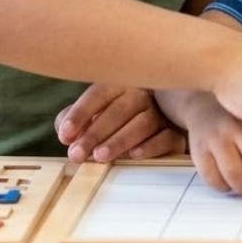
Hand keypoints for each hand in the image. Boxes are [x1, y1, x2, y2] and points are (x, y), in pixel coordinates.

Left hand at [55, 84, 185, 163]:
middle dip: (95, 132)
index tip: (64, 135)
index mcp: (121, 86)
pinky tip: (133, 155)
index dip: (80, 113)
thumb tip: (63, 131)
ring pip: (142, 122)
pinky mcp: (177, 132)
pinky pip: (166, 136)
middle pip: (118, 110)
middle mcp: (142, 95)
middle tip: (77, 154)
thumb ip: (75, 121)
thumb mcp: (95, 118)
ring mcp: (163, 112)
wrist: (164, 131)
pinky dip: (150, 145)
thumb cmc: (120, 124)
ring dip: (119, 140)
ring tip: (100, 156)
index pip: (99, 93)